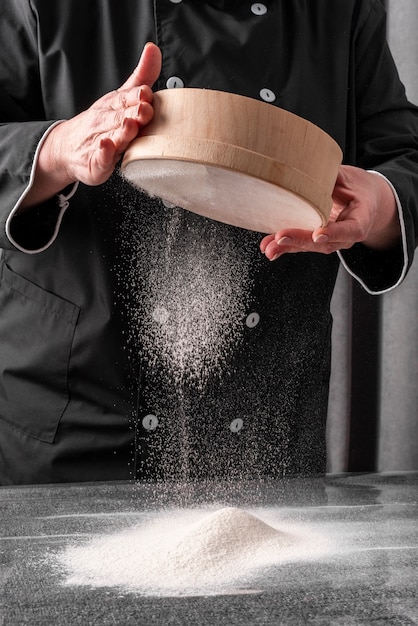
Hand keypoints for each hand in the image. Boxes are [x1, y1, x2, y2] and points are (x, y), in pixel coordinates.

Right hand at [22, 42, 161, 206]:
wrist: (68, 148)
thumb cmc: (101, 122)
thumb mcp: (120, 97)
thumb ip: (140, 77)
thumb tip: (153, 49)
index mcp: (114, 106)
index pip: (125, 99)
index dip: (136, 96)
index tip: (146, 92)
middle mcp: (106, 123)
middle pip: (120, 117)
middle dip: (133, 113)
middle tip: (144, 109)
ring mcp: (100, 143)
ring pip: (112, 137)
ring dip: (121, 131)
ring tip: (129, 125)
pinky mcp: (96, 163)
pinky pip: (100, 158)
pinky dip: (103, 153)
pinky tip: (106, 147)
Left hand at [260, 164, 400, 259]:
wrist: (366, 201)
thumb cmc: (359, 187)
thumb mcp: (351, 178)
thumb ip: (332, 177)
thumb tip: (310, 168)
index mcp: (361, 220)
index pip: (350, 230)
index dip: (334, 233)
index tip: (318, 234)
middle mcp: (346, 237)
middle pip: (324, 243)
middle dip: (300, 241)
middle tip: (281, 237)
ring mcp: (331, 241)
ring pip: (309, 247)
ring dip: (287, 247)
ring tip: (268, 247)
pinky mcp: (316, 241)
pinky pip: (301, 245)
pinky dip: (284, 247)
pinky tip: (269, 248)